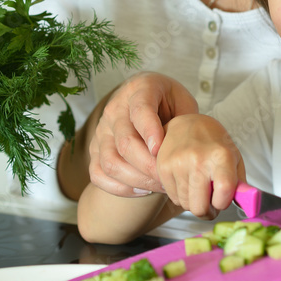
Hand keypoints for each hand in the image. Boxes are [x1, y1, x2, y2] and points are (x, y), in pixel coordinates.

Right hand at [88, 72, 197, 196]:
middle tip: (170, 177)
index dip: (150, 131)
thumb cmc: (171, 105)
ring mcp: (102, 130)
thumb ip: (184, 122)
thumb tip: (186, 151)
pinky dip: (120, 187)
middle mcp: (115, 108)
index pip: (140, 109)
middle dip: (149, 166)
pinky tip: (144, 190)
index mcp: (140, 89)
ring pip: (111, 161)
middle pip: (125, 142)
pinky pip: (98, 174)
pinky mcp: (95, 149)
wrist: (149, 103)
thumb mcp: (183, 103)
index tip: (161, 150)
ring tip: (160, 186)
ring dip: (137, 180)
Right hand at [157, 114, 244, 218]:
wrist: (187, 124)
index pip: (223, 193)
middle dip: (207, 211)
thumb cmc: (214, 142)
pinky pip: (173, 198)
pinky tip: (187, 182)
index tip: (222, 200)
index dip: (223, 203)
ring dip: (194, 202)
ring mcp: (178, 164)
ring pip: (186, 205)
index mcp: (221, 156)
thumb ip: (240, 184)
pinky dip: (182, 196)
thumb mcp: (234, 158)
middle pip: (200, 208)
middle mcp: (198, 159)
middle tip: (210, 202)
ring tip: (199, 187)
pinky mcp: (163, 167)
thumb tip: (248, 205)